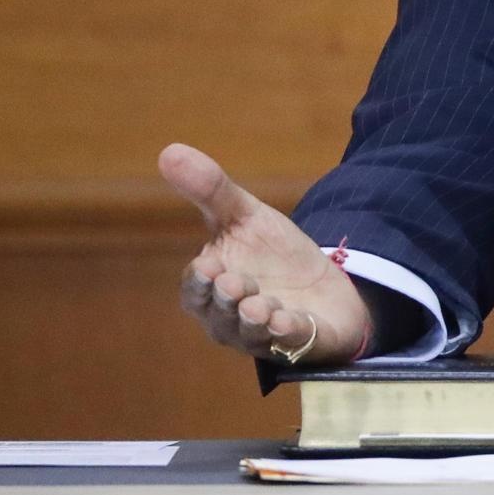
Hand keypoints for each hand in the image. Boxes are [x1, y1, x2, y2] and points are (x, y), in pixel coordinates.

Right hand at [159, 143, 369, 367]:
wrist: (324, 283)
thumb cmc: (272, 255)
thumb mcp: (246, 217)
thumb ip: (211, 190)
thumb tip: (169, 150)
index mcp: (212, 290)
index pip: (196, 289)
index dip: (200, 281)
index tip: (208, 265)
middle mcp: (231, 320)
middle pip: (220, 316)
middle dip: (226, 300)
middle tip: (236, 283)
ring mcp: (265, 336)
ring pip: (251, 335)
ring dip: (254, 320)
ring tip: (260, 305)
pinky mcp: (302, 343)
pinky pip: (290, 344)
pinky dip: (287, 334)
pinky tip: (288, 321)